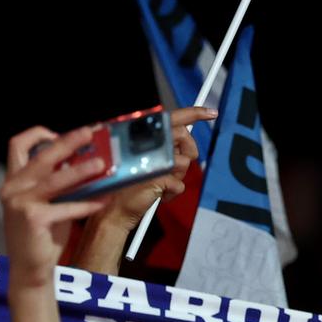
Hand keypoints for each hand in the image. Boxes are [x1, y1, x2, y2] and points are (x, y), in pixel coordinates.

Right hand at [1, 126, 113, 278]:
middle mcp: (12, 188)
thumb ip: (57, 182)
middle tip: (89, 134)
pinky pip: (67, 206)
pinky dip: (88, 203)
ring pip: (56, 179)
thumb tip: (86, 160)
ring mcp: (20, 203)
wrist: (30, 270)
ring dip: (82, 170)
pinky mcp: (32, 218)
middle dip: (67, 142)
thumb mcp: (48, 202)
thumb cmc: (42, 235)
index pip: (17, 146)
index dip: (37, 134)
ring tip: (102, 165)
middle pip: (42, 156)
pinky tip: (104, 200)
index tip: (58, 133)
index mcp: (14, 181)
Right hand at [101, 107, 216, 226]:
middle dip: (189, 150)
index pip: (172, 117)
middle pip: (183, 136)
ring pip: (185, 161)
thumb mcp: (144, 160)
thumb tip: (185, 140)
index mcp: (142, 135)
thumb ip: (162, 147)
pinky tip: (159, 193)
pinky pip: (180, 184)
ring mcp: (151, 159)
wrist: (112, 210)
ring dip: (178, 175)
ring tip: (161, 181)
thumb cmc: (126, 186)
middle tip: (180, 164)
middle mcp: (146, 143)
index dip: (194, 112)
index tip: (210, 113)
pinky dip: (172, 192)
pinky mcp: (157, 178)